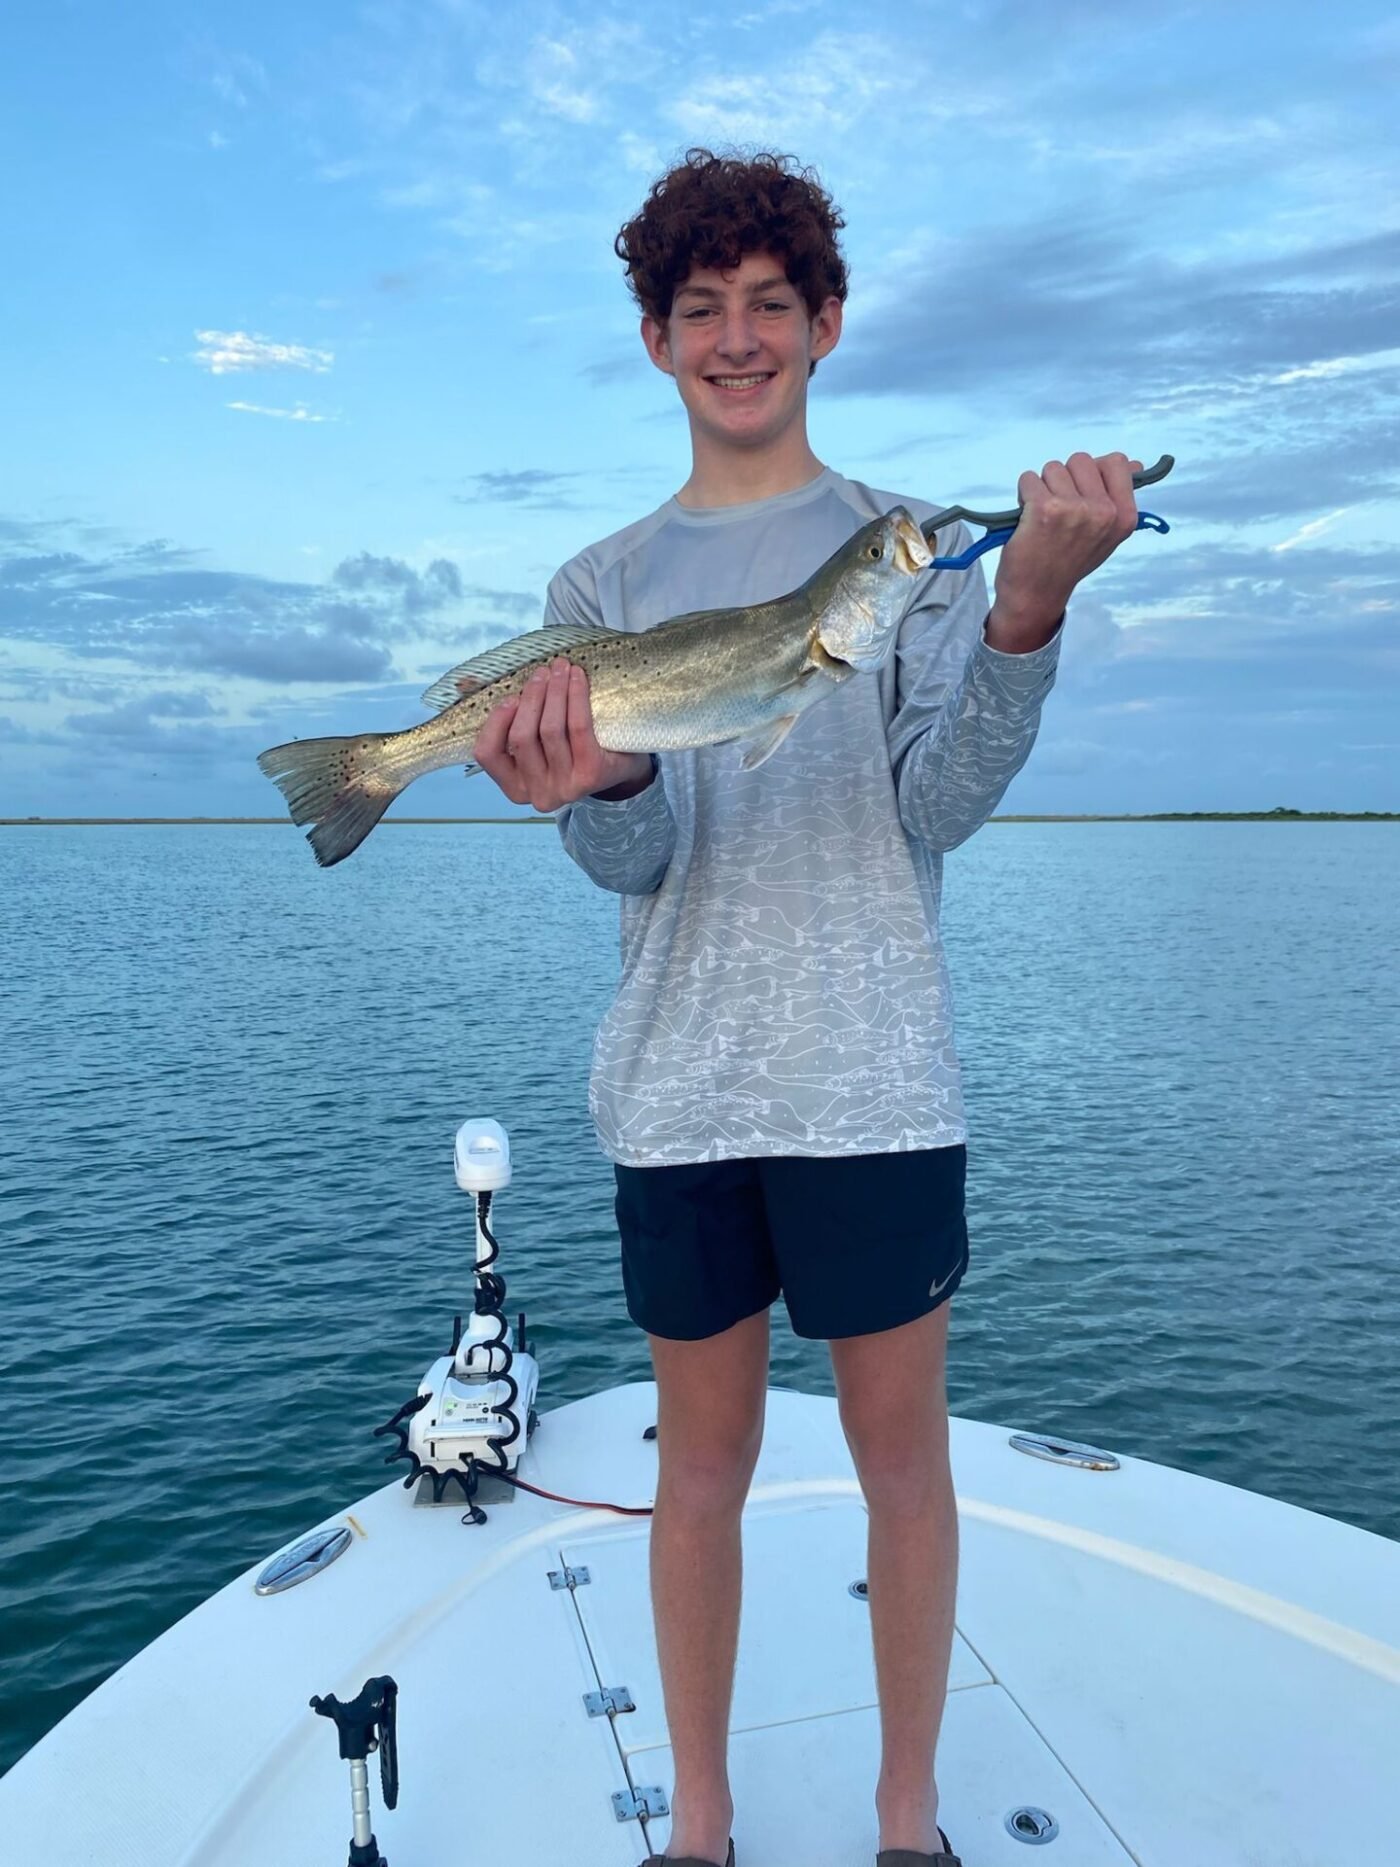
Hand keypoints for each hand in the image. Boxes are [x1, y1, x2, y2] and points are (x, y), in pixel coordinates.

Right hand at [472, 657, 653, 810]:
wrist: (619, 769)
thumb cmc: (568, 749)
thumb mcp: (535, 742)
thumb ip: (504, 718)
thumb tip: (464, 683)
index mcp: (515, 788)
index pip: (488, 754)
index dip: (496, 721)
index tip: (510, 696)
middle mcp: (537, 794)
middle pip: (522, 737)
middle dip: (531, 698)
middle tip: (541, 672)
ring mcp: (565, 789)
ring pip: (550, 730)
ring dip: (554, 691)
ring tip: (560, 668)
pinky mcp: (591, 776)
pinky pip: (578, 727)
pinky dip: (575, 696)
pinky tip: (577, 677)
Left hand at [986, 451, 1143, 650]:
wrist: (1037, 594)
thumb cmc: (1069, 560)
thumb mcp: (1106, 533)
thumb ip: (1118, 498)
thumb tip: (1136, 465)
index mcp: (1125, 516)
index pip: (1116, 462)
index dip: (1094, 472)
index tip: (1083, 492)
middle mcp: (1104, 512)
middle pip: (1081, 460)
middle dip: (1065, 478)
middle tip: (1060, 509)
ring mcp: (1075, 509)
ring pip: (1053, 468)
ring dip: (1043, 487)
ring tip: (1044, 516)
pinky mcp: (1045, 509)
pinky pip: (1029, 479)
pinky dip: (1024, 494)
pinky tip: (1028, 518)